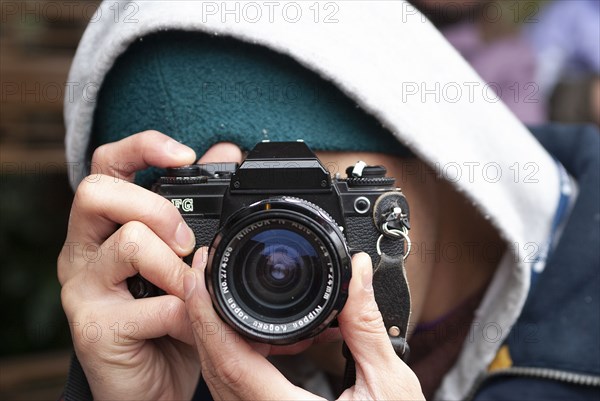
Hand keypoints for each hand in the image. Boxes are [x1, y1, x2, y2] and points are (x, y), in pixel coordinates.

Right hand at [58, 130, 242, 399]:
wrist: (153, 385)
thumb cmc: (169, 317)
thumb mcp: (187, 259)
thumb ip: (201, 205)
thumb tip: (226, 150)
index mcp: (105, 226)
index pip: (106, 165)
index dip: (141, 147)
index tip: (185, 155)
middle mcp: (84, 250)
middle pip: (98, 191)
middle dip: (156, 208)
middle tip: (186, 242)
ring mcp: (83, 289)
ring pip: (128, 242)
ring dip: (176, 266)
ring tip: (190, 290)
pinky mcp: (94, 328)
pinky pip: (150, 305)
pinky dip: (184, 314)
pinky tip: (188, 327)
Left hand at [184, 250, 424, 399]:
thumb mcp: (388, 386)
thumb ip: (367, 328)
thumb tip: (358, 273)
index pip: (229, 361)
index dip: (207, 315)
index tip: (201, 276)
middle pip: (215, 364)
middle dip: (205, 312)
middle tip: (209, 271)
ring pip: (222, 375)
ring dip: (222, 331)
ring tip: (233, 293)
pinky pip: (239, 384)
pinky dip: (243, 351)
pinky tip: (268, 334)